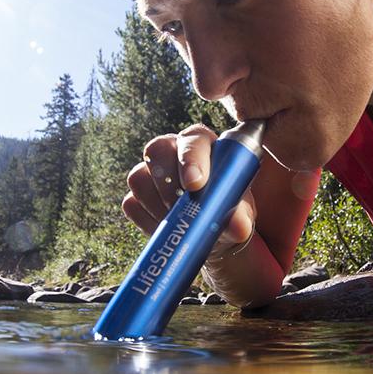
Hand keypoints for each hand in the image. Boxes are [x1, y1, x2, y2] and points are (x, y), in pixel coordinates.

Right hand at [122, 123, 256, 256]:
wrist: (210, 233)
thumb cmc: (228, 212)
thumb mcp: (240, 215)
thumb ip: (240, 216)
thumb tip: (238, 226)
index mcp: (204, 146)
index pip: (193, 140)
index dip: (191, 159)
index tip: (195, 184)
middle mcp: (173, 152)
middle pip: (157, 150)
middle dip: (168, 183)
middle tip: (183, 209)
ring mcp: (150, 172)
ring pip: (140, 179)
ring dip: (159, 206)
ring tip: (181, 223)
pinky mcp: (136, 196)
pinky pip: (132, 204)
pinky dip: (148, 221)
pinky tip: (168, 230)